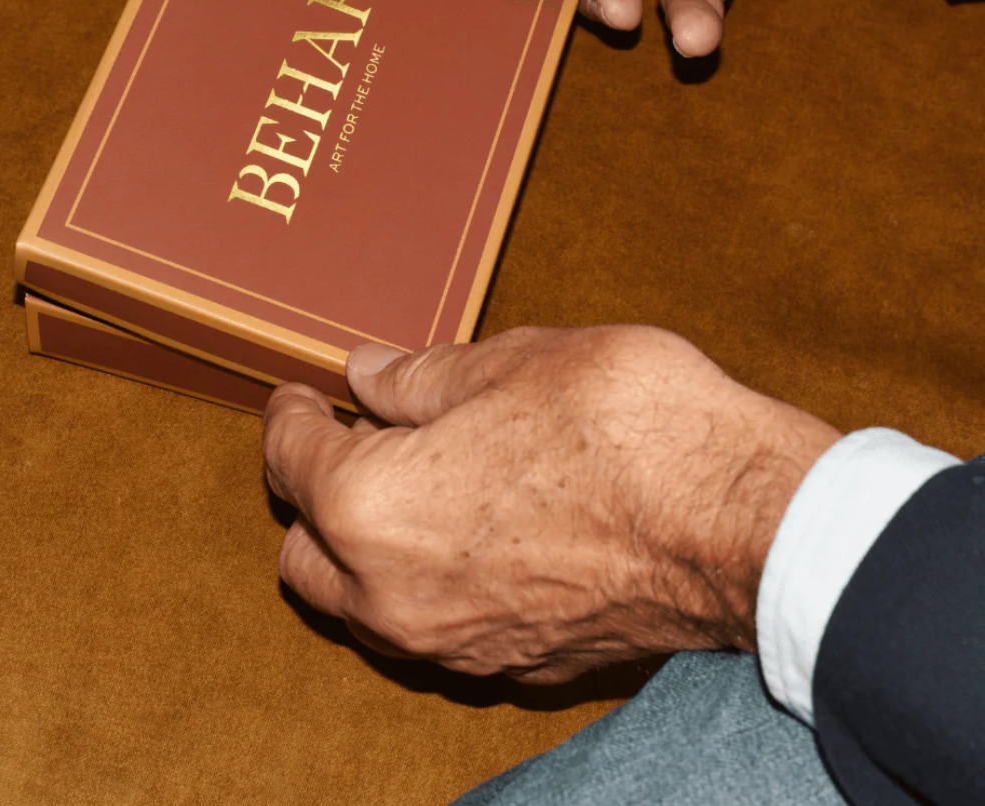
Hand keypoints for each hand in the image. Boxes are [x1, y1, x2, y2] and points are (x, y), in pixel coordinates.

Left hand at [263, 325, 839, 682]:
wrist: (741, 523)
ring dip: (365, 548)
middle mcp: (394, 597)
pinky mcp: (516, 669)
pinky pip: (436, 630)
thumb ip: (417, 377)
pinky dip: (428, 584)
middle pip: (305, 553)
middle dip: (315, 493)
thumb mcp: (510, 362)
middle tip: (356, 436)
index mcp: (371, 508)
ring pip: (364, 606)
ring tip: (414, 481)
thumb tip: (366, 375)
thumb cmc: (622, 425)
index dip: (290, 415)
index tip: (301, 393)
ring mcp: (455, 646)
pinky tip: (473, 532)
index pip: (291, 460)